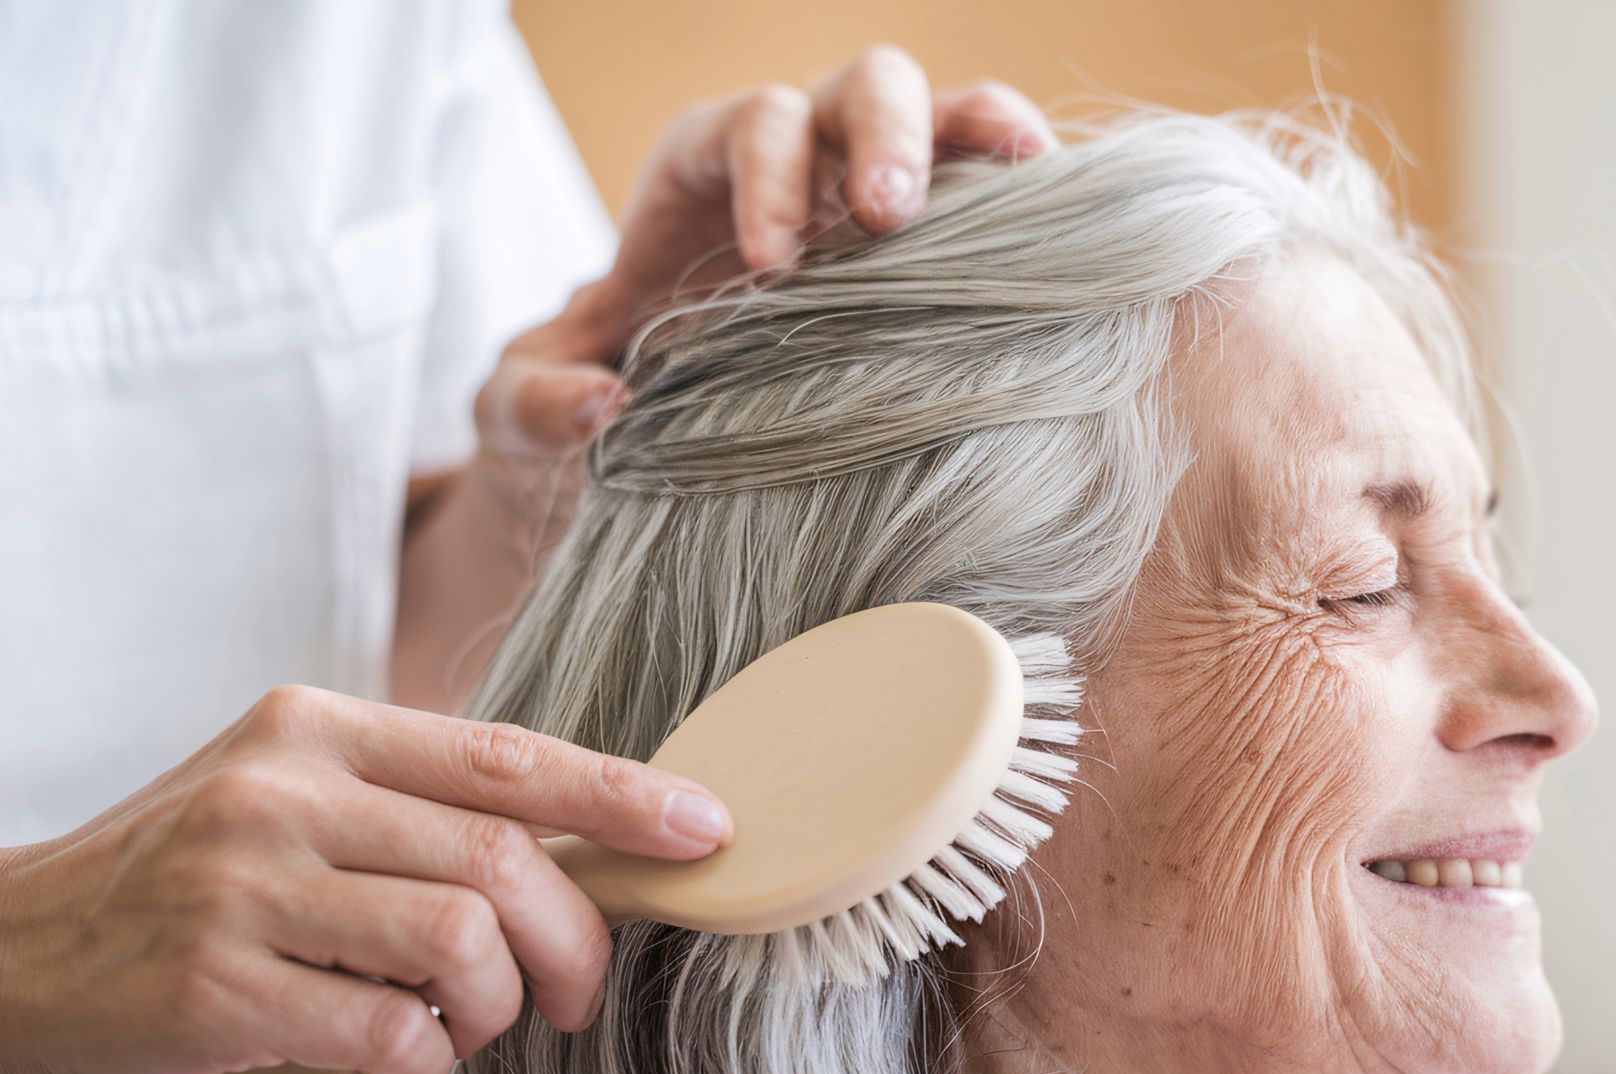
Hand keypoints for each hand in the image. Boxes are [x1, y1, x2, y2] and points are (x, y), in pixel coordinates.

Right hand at [0, 685, 732, 1073]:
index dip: (622, 796)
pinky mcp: (215, 985)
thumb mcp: (293, 800)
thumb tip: (583, 860)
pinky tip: (399, 1069)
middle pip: (503, 860)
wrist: (11, 947)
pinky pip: (389, 1032)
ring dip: (498, 1012)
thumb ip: (416, 813)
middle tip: (579, 998)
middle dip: (577, 942)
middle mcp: (286, 789)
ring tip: (468, 1031)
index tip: (705, 828)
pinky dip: (425, 1066)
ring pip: (460, 943)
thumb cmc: (188, 878)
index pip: (507, 755)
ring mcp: (245, 884)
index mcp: (321, 729)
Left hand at [468, 49, 1056, 539]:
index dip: (764, 179)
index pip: (746, 129)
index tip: (770, 268)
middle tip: (887, 216)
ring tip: (1021, 173)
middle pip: (853, 88)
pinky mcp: (933, 244)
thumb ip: (527, 401)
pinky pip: (991, 188)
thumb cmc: (599, 389)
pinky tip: (1068, 217)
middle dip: (877, 135)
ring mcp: (874, 194)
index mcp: (704, 168)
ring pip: (941, 114)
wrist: (664, 416)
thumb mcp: (520, 408)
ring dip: (977, 139)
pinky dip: (1029, 190)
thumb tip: (599, 407)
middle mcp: (800, 160)